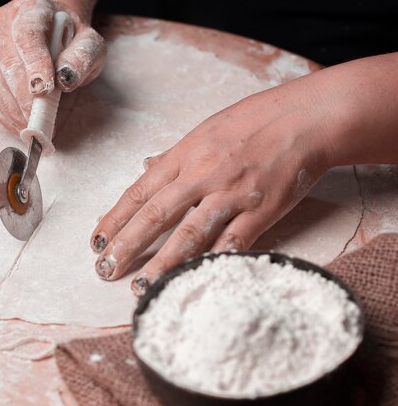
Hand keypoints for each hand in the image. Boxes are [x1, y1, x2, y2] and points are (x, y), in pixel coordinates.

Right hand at [0, 0, 105, 134]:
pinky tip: (19, 126)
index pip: (28, 35)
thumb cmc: (70, 40)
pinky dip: (4, 115)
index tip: (45, 90)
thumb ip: (82, 57)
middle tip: (40, 121)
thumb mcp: (88, 43)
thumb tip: (65, 78)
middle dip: (24, 96)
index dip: (34, 63)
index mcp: (31, 9)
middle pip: (7, 61)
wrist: (51, 31)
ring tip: (33, 129)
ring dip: (13, 110)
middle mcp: (3, 22)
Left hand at [90, 77, 332, 294]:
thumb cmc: (255, 121)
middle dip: (126, 245)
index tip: (96, 241)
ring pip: (189, 234)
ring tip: (142, 287)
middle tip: (105, 270)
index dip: (115, 219)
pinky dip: (211, 262)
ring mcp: (232, 194)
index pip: (139, 192)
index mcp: (184, 155)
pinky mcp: (262, 210)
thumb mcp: (205, 131)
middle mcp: (202, 174)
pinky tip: (192, 281)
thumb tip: (146, 168)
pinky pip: (232, 242)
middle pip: (155, 215)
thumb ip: (174, 156)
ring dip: (162, 264)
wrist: (308, 118)